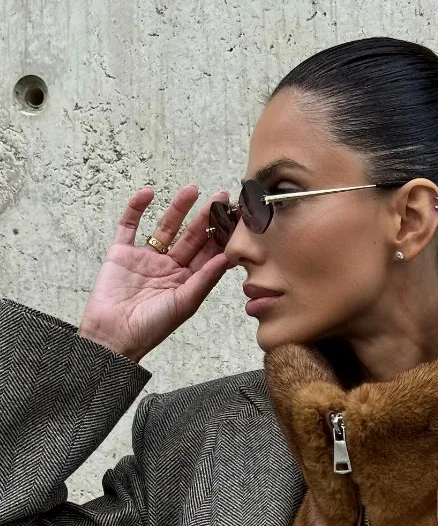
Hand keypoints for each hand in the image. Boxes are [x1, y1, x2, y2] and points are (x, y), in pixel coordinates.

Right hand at [78, 184, 233, 362]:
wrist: (113, 336)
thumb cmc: (152, 327)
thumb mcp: (185, 303)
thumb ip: (205, 278)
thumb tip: (227, 257)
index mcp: (187, 281)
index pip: (208, 253)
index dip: (222, 236)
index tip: (237, 218)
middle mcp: (169, 267)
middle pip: (191, 236)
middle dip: (206, 217)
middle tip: (221, 196)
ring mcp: (145, 258)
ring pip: (165, 227)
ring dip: (178, 208)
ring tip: (192, 189)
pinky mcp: (121, 253)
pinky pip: (129, 225)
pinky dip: (136, 208)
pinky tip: (148, 193)